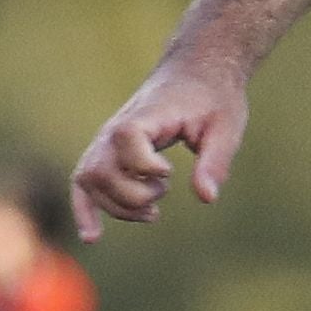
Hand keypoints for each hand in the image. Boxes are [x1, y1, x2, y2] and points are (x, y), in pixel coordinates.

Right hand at [71, 55, 250, 240]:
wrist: (196, 74)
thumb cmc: (213, 98)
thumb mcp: (226, 128)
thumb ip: (214, 162)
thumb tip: (206, 198)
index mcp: (144, 116)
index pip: (126, 141)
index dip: (146, 165)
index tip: (170, 171)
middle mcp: (116, 128)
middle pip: (101, 171)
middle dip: (133, 196)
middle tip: (164, 192)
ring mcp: (107, 140)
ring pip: (89, 181)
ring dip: (117, 206)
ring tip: (153, 212)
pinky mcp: (109, 152)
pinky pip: (84, 181)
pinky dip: (85, 208)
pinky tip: (92, 237)